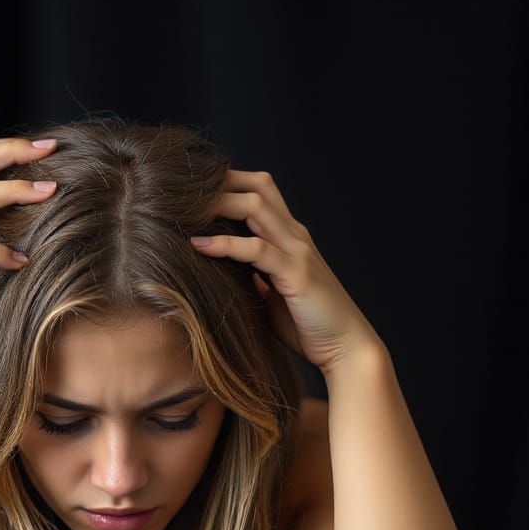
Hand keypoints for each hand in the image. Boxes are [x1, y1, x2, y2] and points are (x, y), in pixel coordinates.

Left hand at [189, 169, 384, 373]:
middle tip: (182, 191)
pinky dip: (225, 244)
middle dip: (221, 182)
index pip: (260, 192)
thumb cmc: (308, 323)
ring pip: (256, 208)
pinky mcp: (296, 274)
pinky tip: (199, 245)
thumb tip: (224, 275)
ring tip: (183, 210)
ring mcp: (297, 252)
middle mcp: (295, 236)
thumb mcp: (272, 294)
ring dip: (219, 204)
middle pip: (258, 187)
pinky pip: (257, 249)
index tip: (193, 194)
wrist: (346, 347)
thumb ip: (253, 278)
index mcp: (289, 238)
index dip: (229, 185)